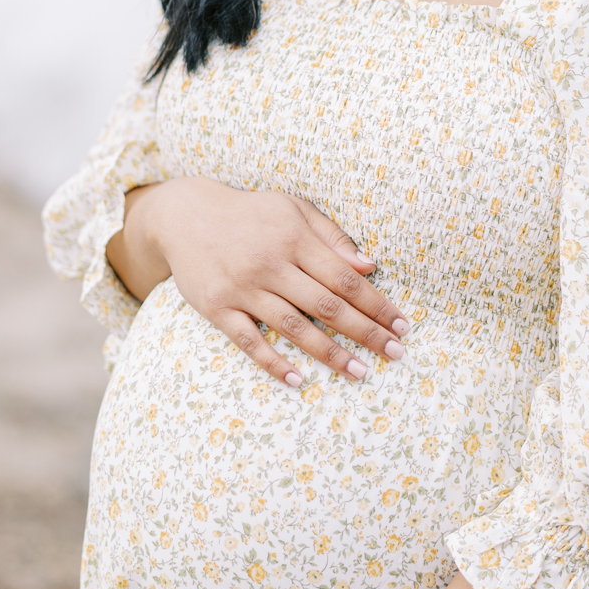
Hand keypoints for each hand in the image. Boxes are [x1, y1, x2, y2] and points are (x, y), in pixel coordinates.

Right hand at [106, 178, 410, 387]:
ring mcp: (243, 288)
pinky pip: (248, 341)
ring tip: (360, 372)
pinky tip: (297, 379)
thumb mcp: (293, 209)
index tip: (402, 324)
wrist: (186, 215)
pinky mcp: (217, 308)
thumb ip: (331, 237)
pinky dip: (272, 362)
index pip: (345, 278)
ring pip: (293, 327)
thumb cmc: (251, 213)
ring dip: (330, 353)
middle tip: (395, 353)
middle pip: (326, 306)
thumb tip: (369, 265)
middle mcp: (271, 264)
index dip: (376, 303)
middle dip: (365, 332)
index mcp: (294, 238)